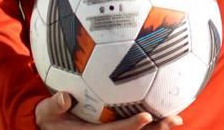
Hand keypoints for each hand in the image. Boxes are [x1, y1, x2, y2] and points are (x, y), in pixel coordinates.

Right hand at [34, 91, 182, 128]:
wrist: (50, 127)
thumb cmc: (50, 117)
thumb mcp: (46, 113)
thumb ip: (54, 106)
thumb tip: (64, 97)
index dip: (131, 126)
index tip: (146, 116)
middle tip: (173, 120)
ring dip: (158, 128)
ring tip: (177, 119)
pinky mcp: (114, 129)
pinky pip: (135, 126)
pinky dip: (152, 121)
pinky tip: (167, 110)